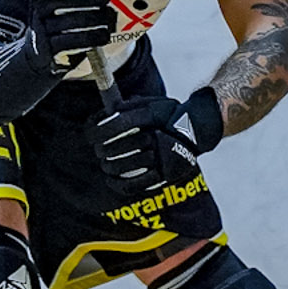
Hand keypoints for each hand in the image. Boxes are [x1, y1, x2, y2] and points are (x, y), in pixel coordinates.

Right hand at [30, 0, 112, 72]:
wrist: (43, 51)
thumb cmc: (59, 18)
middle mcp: (37, 11)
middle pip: (60, 1)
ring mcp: (42, 32)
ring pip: (70, 22)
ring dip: (95, 17)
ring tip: (108, 15)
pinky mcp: (51, 51)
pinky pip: (73, 42)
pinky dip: (92, 37)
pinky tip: (103, 34)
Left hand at [92, 88, 223, 194]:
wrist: (197, 130)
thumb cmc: (168, 115)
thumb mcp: (151, 103)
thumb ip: (128, 107)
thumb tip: (103, 114)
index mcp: (151, 116)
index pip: (116, 124)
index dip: (96, 130)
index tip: (90, 134)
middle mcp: (155, 136)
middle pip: (114, 147)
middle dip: (101, 149)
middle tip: (98, 149)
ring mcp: (160, 157)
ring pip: (121, 166)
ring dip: (107, 165)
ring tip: (105, 162)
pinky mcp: (164, 175)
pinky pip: (133, 185)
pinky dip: (117, 183)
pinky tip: (110, 179)